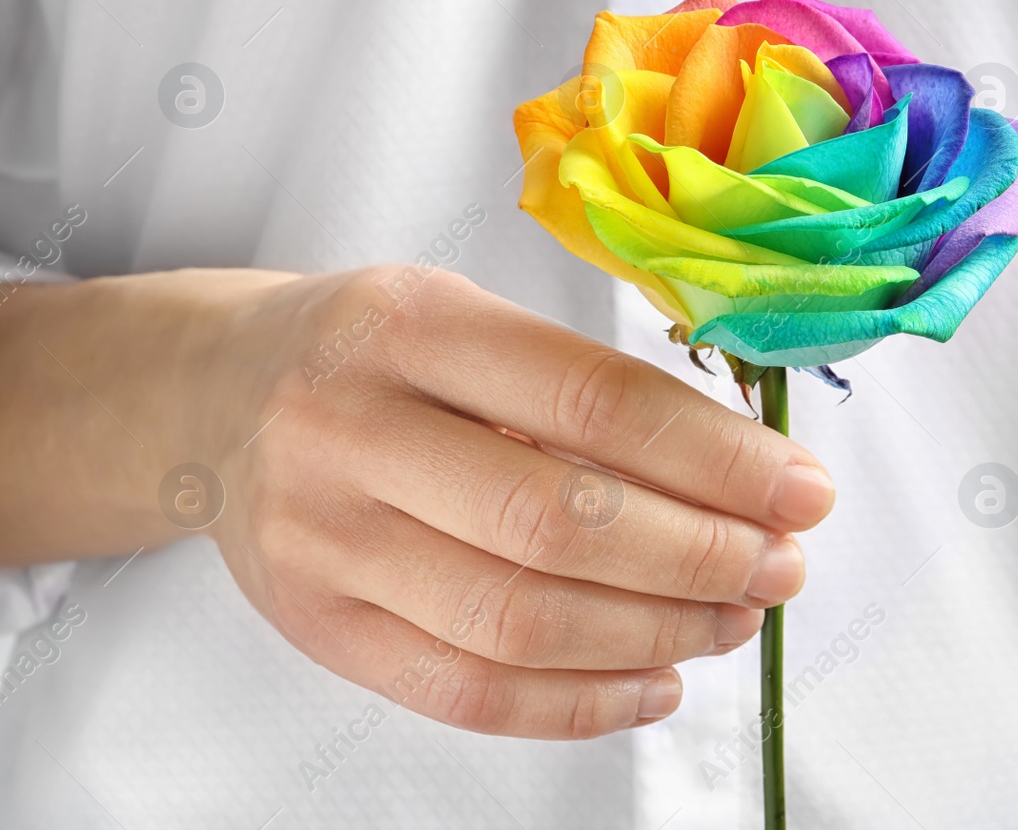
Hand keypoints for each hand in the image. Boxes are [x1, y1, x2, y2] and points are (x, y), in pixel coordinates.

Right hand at [0, 266, 832, 739]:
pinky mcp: (317, 628)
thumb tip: (742, 474)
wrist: (215, 399)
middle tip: (781, 565)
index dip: (717, 458)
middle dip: (701, 556)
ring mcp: (323, 540)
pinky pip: (466, 693)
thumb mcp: (466, 315)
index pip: (593, 402)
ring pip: (519, 620)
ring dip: (657, 632)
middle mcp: (351, 429)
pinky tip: (656, 681)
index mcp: (408, 324)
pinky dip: (581, 702)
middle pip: (560, 523)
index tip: (802, 490)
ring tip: (734, 617)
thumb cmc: (373, 351)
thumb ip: (584, 383)